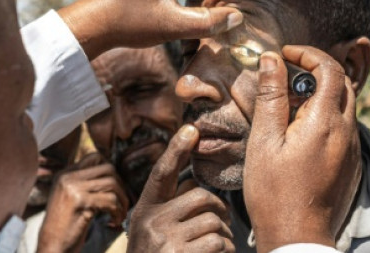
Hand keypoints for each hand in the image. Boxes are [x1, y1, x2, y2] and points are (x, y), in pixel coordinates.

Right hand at [36, 153, 129, 252]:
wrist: (52, 246)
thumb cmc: (65, 227)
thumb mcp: (71, 199)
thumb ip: (85, 184)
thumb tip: (112, 175)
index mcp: (65, 174)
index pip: (95, 156)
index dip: (111, 170)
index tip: (116, 188)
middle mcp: (67, 177)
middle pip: (108, 168)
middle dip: (121, 185)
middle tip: (123, 201)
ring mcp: (73, 187)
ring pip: (112, 183)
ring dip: (122, 200)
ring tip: (120, 214)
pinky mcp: (80, 201)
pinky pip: (110, 200)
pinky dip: (117, 212)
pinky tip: (114, 221)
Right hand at [127, 125, 234, 252]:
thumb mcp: (152, 234)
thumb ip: (169, 212)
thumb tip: (197, 187)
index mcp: (144, 212)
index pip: (162, 174)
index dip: (176, 150)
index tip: (190, 129)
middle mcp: (150, 223)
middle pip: (201, 197)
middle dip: (218, 211)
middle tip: (221, 227)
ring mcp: (165, 241)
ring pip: (213, 222)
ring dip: (224, 236)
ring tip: (218, 249)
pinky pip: (218, 242)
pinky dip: (225, 251)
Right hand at [243, 46, 360, 252]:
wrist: (297, 238)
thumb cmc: (274, 193)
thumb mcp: (264, 141)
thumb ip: (270, 97)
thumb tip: (271, 60)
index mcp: (325, 122)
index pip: (330, 68)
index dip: (308, 54)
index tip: (285, 55)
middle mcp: (346, 132)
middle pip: (342, 84)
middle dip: (316, 71)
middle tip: (287, 77)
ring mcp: (352, 149)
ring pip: (345, 106)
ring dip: (322, 95)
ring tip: (290, 107)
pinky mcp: (351, 164)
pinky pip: (345, 128)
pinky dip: (327, 117)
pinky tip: (301, 133)